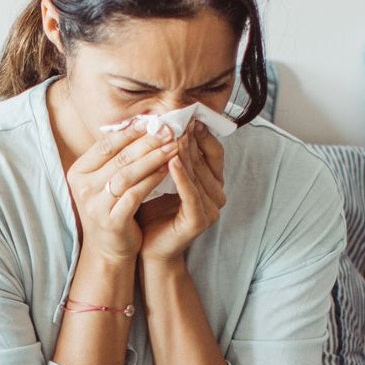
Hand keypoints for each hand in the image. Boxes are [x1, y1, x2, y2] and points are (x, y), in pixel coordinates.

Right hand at [66, 122, 179, 262]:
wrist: (107, 249)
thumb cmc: (110, 209)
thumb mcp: (104, 181)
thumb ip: (116, 157)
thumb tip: (141, 124)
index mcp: (78, 173)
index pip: (106, 145)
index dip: (130, 131)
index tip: (152, 121)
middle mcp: (83, 188)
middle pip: (119, 157)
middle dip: (146, 142)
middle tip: (168, 131)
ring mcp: (95, 205)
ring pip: (128, 174)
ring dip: (152, 158)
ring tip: (172, 147)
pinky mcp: (112, 220)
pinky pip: (136, 194)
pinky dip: (152, 180)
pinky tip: (167, 170)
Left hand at [136, 121, 225, 263]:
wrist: (148, 248)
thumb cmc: (152, 212)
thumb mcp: (162, 179)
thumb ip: (168, 157)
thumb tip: (162, 124)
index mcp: (211, 183)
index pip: (212, 152)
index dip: (201, 134)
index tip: (187, 115)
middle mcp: (216, 195)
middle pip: (205, 160)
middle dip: (190, 139)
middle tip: (179, 119)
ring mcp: (211, 209)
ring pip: (197, 174)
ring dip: (186, 153)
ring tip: (173, 134)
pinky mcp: (199, 220)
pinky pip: (190, 194)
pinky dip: (182, 177)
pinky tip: (171, 161)